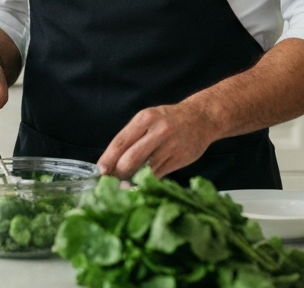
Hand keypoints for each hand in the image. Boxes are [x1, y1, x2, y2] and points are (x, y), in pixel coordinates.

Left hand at [97, 103, 219, 179]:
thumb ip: (132, 137)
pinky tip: (142, 183)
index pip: (121, 141)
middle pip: (131, 157)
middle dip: (119, 172)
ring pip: (146, 169)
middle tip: (112, 181)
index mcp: (145, 118)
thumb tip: (112, 161)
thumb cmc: (169, 120)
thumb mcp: (148, 119)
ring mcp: (171, 145)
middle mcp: (158, 131)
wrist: (201, 118)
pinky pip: (159, 174)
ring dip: (132, 179)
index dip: (108, 158)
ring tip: (124, 184)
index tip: (101, 170)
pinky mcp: (180, 158)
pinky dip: (148, 180)